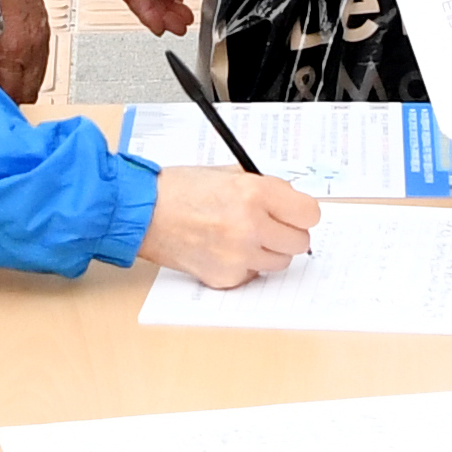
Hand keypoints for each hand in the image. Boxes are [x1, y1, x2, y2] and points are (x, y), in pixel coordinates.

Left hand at [0, 0, 51, 103]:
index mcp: (15, 52)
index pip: (11, 95)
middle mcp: (34, 48)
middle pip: (28, 92)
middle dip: (11, 101)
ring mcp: (42, 38)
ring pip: (36, 77)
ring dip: (20, 85)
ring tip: (1, 89)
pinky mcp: (43, 28)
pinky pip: (39, 60)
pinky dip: (26, 69)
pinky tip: (12, 66)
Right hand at [138, 166, 319, 287]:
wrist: (142, 212)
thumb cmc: (178, 190)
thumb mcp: (227, 174)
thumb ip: (264, 188)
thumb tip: (292, 202)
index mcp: (254, 193)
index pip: (309, 214)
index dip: (301, 213)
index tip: (294, 214)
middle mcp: (250, 226)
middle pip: (299, 242)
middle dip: (288, 234)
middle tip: (270, 227)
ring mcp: (238, 255)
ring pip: (279, 263)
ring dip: (267, 252)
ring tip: (241, 237)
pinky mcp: (225, 277)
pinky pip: (252, 275)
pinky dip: (243, 265)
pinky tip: (222, 249)